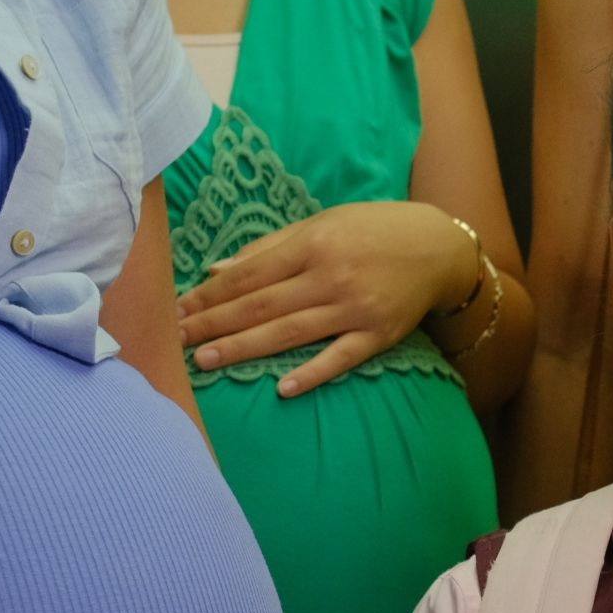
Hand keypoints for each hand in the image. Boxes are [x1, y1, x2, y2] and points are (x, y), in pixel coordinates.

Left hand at [176, 201, 476, 397]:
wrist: (438, 247)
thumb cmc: (372, 230)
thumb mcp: (321, 225)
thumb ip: (269, 249)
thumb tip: (217, 271)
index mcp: (312, 244)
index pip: (248, 274)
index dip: (209, 294)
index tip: (175, 311)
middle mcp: (330, 276)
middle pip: (260, 305)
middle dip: (214, 323)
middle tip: (174, 341)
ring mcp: (355, 308)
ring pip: (289, 332)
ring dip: (245, 348)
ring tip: (206, 361)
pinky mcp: (378, 335)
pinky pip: (340, 357)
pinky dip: (312, 372)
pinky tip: (283, 388)